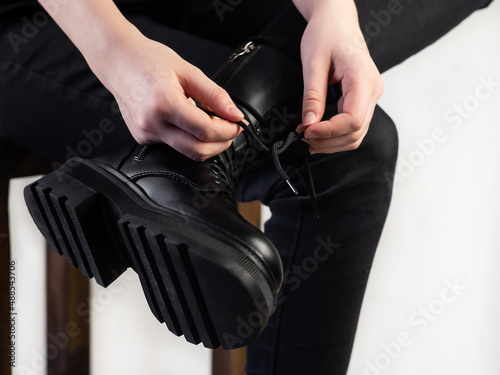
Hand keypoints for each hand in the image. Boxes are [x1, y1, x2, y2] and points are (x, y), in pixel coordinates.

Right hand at [93, 29, 243, 160]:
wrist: (118, 60)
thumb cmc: (149, 60)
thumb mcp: (188, 71)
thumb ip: (214, 95)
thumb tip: (235, 114)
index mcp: (164, 104)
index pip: (205, 130)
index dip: (228, 131)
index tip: (238, 124)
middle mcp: (152, 124)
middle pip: (198, 150)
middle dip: (221, 143)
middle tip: (230, 129)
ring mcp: (146, 134)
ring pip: (187, 152)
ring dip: (207, 143)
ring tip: (212, 124)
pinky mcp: (143, 138)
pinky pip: (174, 146)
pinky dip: (189, 138)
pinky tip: (189, 122)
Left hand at [294, 1, 383, 153]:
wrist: (336, 22)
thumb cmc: (327, 34)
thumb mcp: (313, 63)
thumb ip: (313, 95)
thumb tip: (309, 123)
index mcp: (363, 78)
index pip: (352, 120)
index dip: (328, 132)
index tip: (306, 131)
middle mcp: (373, 90)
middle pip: (356, 132)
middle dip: (327, 141)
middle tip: (302, 136)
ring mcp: (370, 96)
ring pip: (356, 135)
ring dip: (331, 143)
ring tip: (308, 137)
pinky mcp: (363, 100)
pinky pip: (353, 126)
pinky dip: (336, 136)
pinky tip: (318, 135)